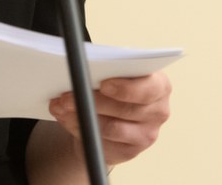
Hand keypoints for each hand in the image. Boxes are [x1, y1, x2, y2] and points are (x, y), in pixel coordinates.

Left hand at [48, 72, 170, 167]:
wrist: (110, 116)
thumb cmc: (113, 88)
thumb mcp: (114, 73)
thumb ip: (105, 70)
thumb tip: (80, 70)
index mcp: (160, 86)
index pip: (149, 88)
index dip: (126, 87)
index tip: (104, 83)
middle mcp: (158, 111)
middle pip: (125, 109)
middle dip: (92, 101)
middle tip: (67, 95)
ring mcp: (147, 134)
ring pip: (111, 127)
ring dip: (81, 115)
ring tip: (61, 106)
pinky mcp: (130, 151)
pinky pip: (102, 142)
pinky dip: (80, 129)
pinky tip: (66, 118)